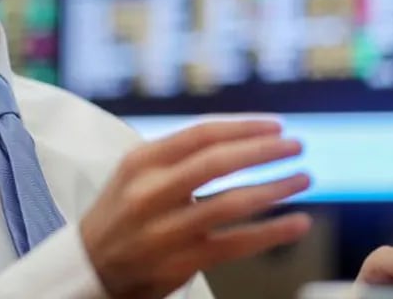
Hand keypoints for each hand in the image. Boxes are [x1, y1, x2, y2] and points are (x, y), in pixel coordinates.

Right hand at [80, 120, 311, 298]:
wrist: (90, 266)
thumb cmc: (120, 214)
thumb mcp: (134, 173)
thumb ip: (177, 155)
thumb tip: (238, 139)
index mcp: (141, 162)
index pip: (201, 134)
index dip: (243, 127)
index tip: (275, 126)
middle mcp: (152, 192)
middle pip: (218, 163)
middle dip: (263, 151)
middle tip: (294, 146)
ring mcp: (167, 229)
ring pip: (232, 203)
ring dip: (275, 188)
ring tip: (302, 178)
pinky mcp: (182, 261)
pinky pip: (236, 243)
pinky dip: (272, 232)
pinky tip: (297, 223)